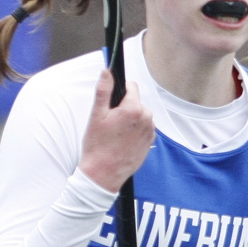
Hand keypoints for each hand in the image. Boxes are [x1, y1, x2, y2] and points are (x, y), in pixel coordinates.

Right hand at [79, 70, 154, 192]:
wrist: (104, 174)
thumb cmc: (98, 146)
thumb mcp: (96, 116)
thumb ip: (103, 91)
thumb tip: (107, 72)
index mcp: (134, 109)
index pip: (131, 87)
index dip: (119, 92)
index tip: (111, 103)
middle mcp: (146, 118)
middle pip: (135, 101)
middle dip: (124, 107)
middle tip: (110, 122)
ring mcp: (150, 131)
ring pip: (140, 114)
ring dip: (130, 119)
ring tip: (115, 133)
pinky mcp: (151, 141)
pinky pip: (144, 127)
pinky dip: (135, 130)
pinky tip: (122, 140)